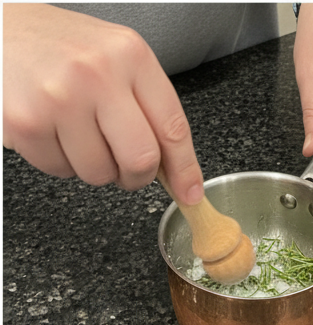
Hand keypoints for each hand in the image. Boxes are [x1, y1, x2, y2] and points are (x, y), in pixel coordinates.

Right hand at [2, 3, 203, 202]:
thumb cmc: (58, 47)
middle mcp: (96, 73)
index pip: (173, 128)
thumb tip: (179, 174)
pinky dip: (59, 161)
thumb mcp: (114, 59)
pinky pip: (60, 171)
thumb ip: (149, 108)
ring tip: (76, 132)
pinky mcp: (26, 122)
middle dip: (135, 175)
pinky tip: (51, 129)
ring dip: (93, 166)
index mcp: (129, 55)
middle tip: (123, 165)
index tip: (189, 192)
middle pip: (140, 160)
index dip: (185, 170)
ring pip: (99, 173)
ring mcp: (59, 98)